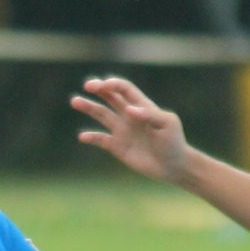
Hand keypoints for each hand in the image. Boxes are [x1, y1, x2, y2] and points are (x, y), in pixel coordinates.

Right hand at [70, 77, 190, 184]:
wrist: (173, 165)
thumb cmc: (174, 141)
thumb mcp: (167, 124)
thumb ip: (150, 115)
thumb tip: (129, 109)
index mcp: (142, 105)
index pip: (124, 89)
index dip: (114, 84)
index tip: (104, 85)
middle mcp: (129, 115)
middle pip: (110, 97)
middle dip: (98, 89)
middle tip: (87, 85)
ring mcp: (122, 130)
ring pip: (101, 114)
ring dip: (88, 107)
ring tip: (75, 101)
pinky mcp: (117, 146)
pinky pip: (101, 139)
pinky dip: (91, 137)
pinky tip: (83, 137)